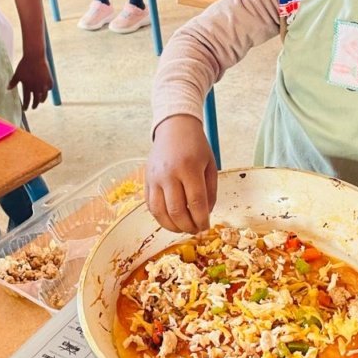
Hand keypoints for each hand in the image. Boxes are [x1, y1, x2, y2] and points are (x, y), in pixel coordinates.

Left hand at [9, 53, 53, 110]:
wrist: (34, 56)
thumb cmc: (24, 64)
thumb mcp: (17, 73)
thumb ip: (13, 82)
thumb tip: (7, 89)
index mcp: (27, 86)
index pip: (26, 100)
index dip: (26, 106)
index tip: (25, 109)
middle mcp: (36, 87)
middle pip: (36, 100)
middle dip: (34, 105)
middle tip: (33, 107)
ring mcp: (43, 84)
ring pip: (44, 96)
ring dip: (42, 99)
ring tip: (41, 101)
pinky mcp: (49, 79)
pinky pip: (50, 87)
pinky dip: (48, 90)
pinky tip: (47, 91)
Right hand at [147, 115, 217, 232]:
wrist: (174, 128)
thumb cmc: (196, 145)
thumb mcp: (210, 165)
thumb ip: (210, 191)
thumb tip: (205, 214)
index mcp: (189, 168)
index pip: (196, 203)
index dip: (202, 219)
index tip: (206, 226)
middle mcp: (169, 173)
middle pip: (177, 211)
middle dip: (188, 226)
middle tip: (196, 229)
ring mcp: (155, 177)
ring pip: (160, 212)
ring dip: (173, 226)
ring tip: (183, 227)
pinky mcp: (146, 180)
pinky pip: (150, 205)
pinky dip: (160, 218)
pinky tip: (171, 220)